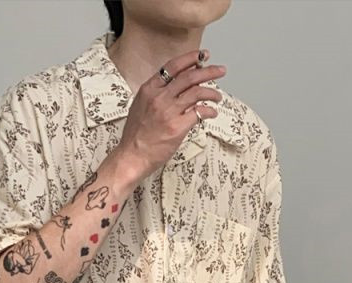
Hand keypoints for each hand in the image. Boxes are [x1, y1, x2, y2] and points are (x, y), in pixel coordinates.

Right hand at [113, 48, 225, 182]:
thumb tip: (175, 87)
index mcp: (149, 89)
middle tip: (220, 70)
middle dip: (209, 71)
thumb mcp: (140, 106)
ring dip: (211, 92)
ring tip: (217, 96)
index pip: (173, 66)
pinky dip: (209, 111)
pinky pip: (199, 113)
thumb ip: (156, 94)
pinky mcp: (177, 127)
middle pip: (189, 77)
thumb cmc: (135, 136)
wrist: (131, 156)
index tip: (201, 56)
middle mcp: (160, 97)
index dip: (190, 58)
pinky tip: (211, 113)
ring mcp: (169, 112)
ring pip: (197, 93)